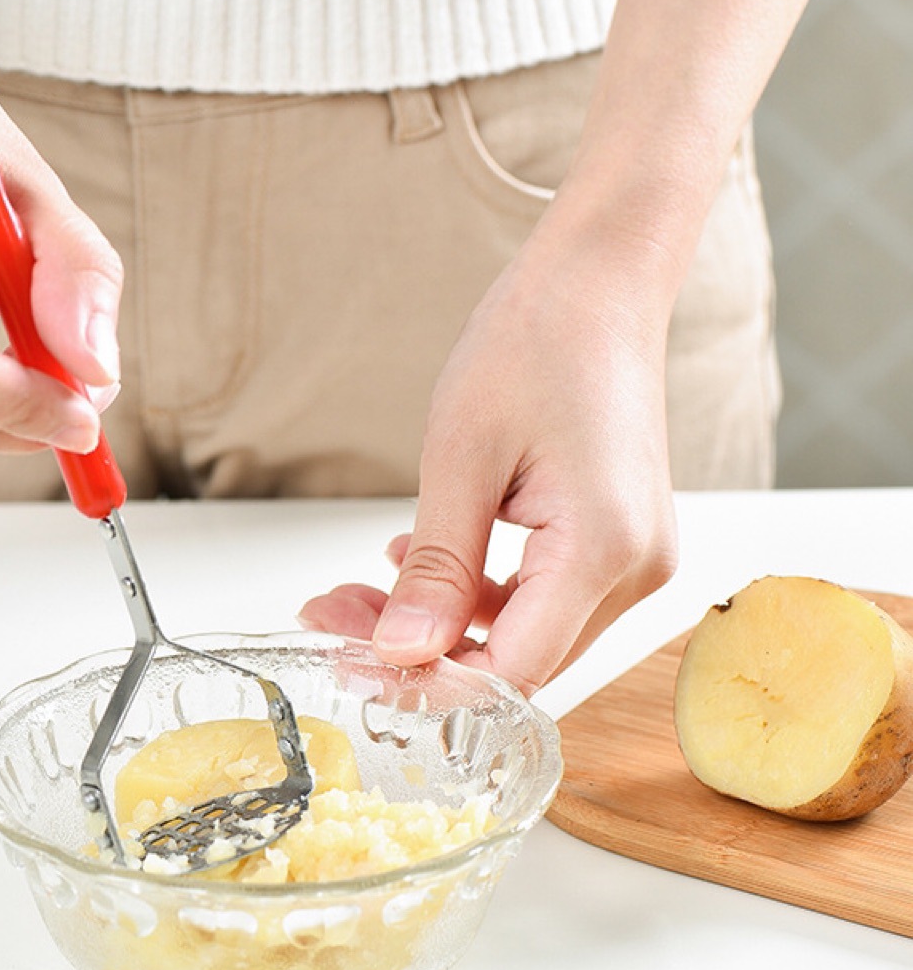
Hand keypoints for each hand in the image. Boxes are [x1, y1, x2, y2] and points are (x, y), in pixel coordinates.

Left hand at [299, 235, 679, 695]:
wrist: (597, 285)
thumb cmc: (538, 342)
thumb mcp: (461, 459)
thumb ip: (436, 569)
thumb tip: (402, 653)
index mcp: (603, 548)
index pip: (512, 672)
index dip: (427, 684)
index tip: (353, 670)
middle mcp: (634, 568)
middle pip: (517, 661)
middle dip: (420, 653)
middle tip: (334, 621)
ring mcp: (633, 558)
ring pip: (523, 635)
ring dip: (440, 625)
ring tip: (359, 593)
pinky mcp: (618, 543)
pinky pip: (541, 599)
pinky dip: (477, 596)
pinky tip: (417, 565)